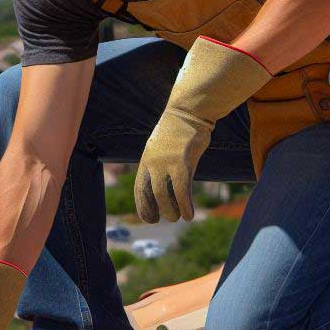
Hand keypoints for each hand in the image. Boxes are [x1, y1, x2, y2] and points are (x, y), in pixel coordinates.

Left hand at [134, 37, 271, 223]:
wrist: (189, 110)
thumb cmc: (179, 129)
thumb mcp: (163, 146)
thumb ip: (161, 162)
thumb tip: (164, 177)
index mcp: (146, 159)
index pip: (139, 188)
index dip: (142, 206)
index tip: (148, 219)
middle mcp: (153, 162)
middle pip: (152, 194)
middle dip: (158, 210)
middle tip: (166, 218)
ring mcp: (167, 163)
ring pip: (165, 195)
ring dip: (172, 211)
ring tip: (178, 217)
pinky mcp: (182, 163)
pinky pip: (182, 191)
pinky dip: (185, 205)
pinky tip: (189, 215)